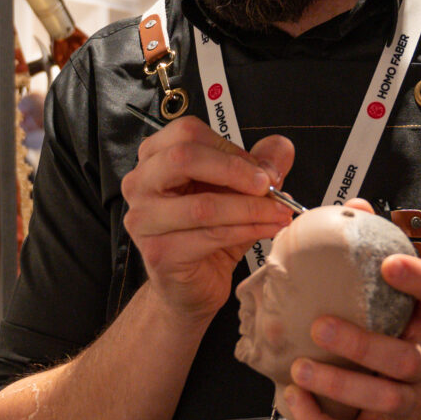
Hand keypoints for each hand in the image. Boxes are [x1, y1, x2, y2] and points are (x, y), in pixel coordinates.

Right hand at [121, 116, 293, 325]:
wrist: (189, 286)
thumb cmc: (206, 233)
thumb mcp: (235, 193)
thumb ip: (256, 166)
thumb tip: (281, 148)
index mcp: (154, 158)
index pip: (188, 134)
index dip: (230, 148)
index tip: (262, 167)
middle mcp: (139, 183)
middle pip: (184, 157)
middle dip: (235, 170)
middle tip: (268, 184)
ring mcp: (143, 219)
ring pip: (204, 205)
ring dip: (251, 208)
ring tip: (280, 212)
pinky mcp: (158, 251)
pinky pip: (210, 235)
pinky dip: (247, 230)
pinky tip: (267, 229)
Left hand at [279, 253, 420, 419]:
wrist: (414, 408)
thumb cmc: (389, 340)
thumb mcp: (388, 301)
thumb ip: (370, 254)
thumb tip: (354, 209)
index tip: (389, 263)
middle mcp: (420, 364)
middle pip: (406, 359)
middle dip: (362, 344)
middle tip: (320, 325)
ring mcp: (405, 404)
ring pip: (382, 400)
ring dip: (338, 384)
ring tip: (300, 369)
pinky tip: (296, 401)